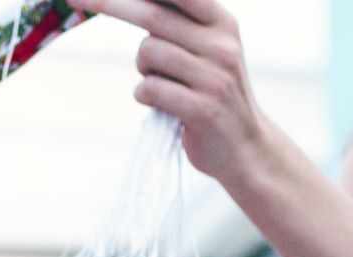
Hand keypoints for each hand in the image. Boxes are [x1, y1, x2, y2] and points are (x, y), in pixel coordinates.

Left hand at [86, 0, 265, 182]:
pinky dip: (144, 95)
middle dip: (109, 4)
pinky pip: (149, 89)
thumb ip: (177, 24)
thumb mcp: (206, 49)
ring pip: (148, 53)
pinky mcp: (203, 108)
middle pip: (153, 15)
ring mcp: (215, 76)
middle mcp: (221, 44)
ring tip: (159, 83)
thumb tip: (130, 1)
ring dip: (141, 69)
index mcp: (222, 22)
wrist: (243, 145)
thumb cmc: (210, 92)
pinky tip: (158, 104)